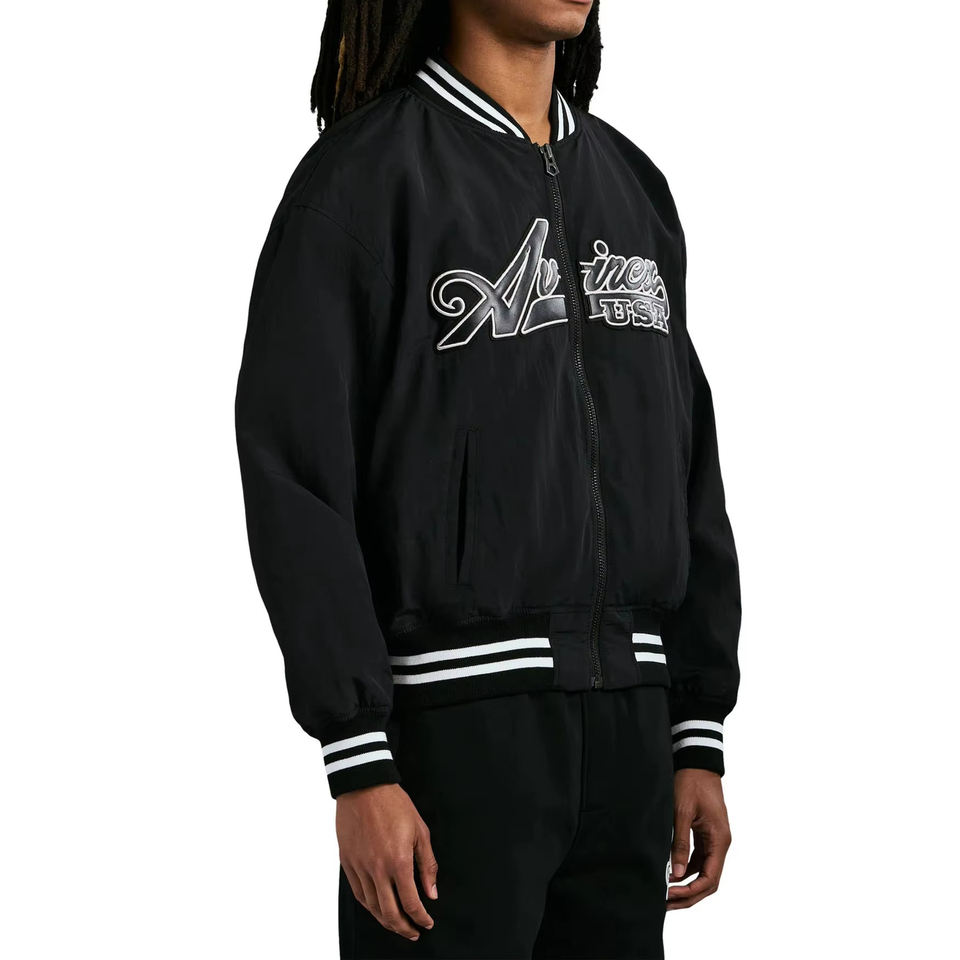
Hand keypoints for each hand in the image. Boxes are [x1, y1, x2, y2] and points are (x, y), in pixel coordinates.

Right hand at [336, 783, 438, 940]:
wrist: (364, 786)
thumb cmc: (394, 805)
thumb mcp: (420, 831)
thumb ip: (427, 865)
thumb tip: (431, 893)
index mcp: (399, 861)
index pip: (411, 902)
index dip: (421, 918)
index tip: (427, 923)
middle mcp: (378, 869)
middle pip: (390, 912)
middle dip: (404, 927)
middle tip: (413, 932)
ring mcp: (360, 867)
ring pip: (372, 907)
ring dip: (386, 921)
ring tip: (397, 924)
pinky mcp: (347, 862)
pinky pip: (358, 893)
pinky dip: (369, 907)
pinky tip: (377, 908)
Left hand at [667, 769, 730, 909]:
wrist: (697, 763)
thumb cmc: (691, 783)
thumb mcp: (682, 812)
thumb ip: (680, 843)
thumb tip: (674, 873)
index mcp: (719, 840)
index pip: (709, 878)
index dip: (691, 891)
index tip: (671, 895)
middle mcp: (720, 844)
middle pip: (707, 881)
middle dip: (688, 895)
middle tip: (665, 903)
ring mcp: (713, 840)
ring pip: (702, 872)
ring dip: (686, 885)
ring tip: (664, 893)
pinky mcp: (705, 835)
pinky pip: (697, 860)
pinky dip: (684, 870)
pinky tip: (668, 874)